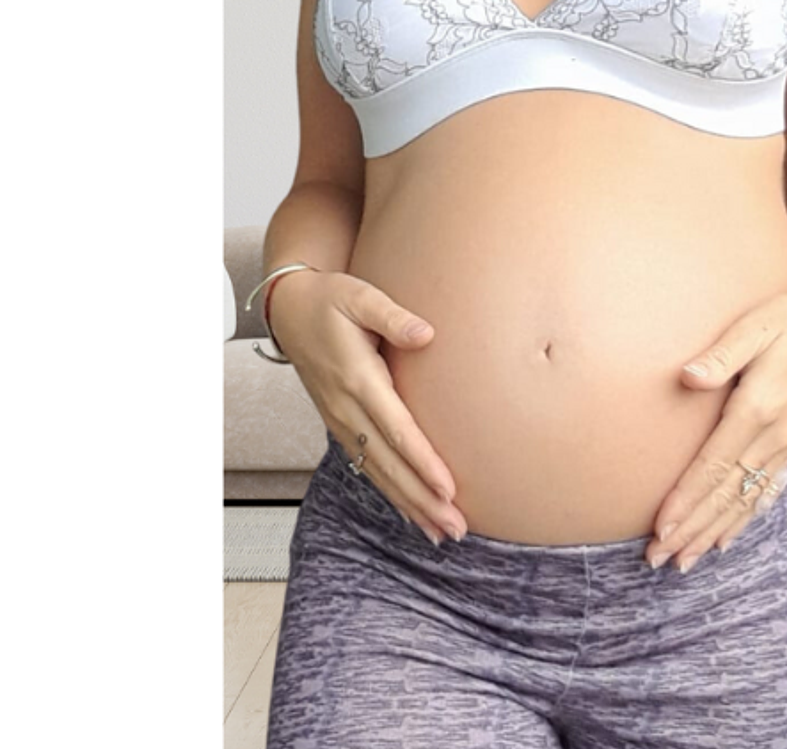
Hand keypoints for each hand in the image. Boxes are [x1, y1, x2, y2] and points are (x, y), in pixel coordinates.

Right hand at [268, 270, 468, 546]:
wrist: (289, 310)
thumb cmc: (329, 299)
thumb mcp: (359, 296)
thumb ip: (393, 315)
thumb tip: (427, 333)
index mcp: (358, 378)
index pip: (396, 429)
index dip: (422, 461)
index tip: (448, 488)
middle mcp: (347, 408)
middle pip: (389, 463)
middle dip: (422, 499)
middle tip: (455, 528)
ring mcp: (341, 420)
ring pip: (378, 472)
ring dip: (410, 505)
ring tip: (442, 533)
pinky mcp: (340, 424)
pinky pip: (367, 466)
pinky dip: (391, 493)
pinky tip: (412, 513)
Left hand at [644, 288, 786, 571]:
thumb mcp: (753, 327)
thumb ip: (720, 355)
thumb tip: (687, 377)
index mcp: (757, 410)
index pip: (714, 466)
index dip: (687, 501)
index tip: (661, 528)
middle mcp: (773, 436)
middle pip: (726, 494)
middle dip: (691, 529)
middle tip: (657, 559)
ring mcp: (786, 444)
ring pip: (745, 500)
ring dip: (713, 532)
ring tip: (685, 561)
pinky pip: (767, 490)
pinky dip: (745, 518)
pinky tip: (727, 538)